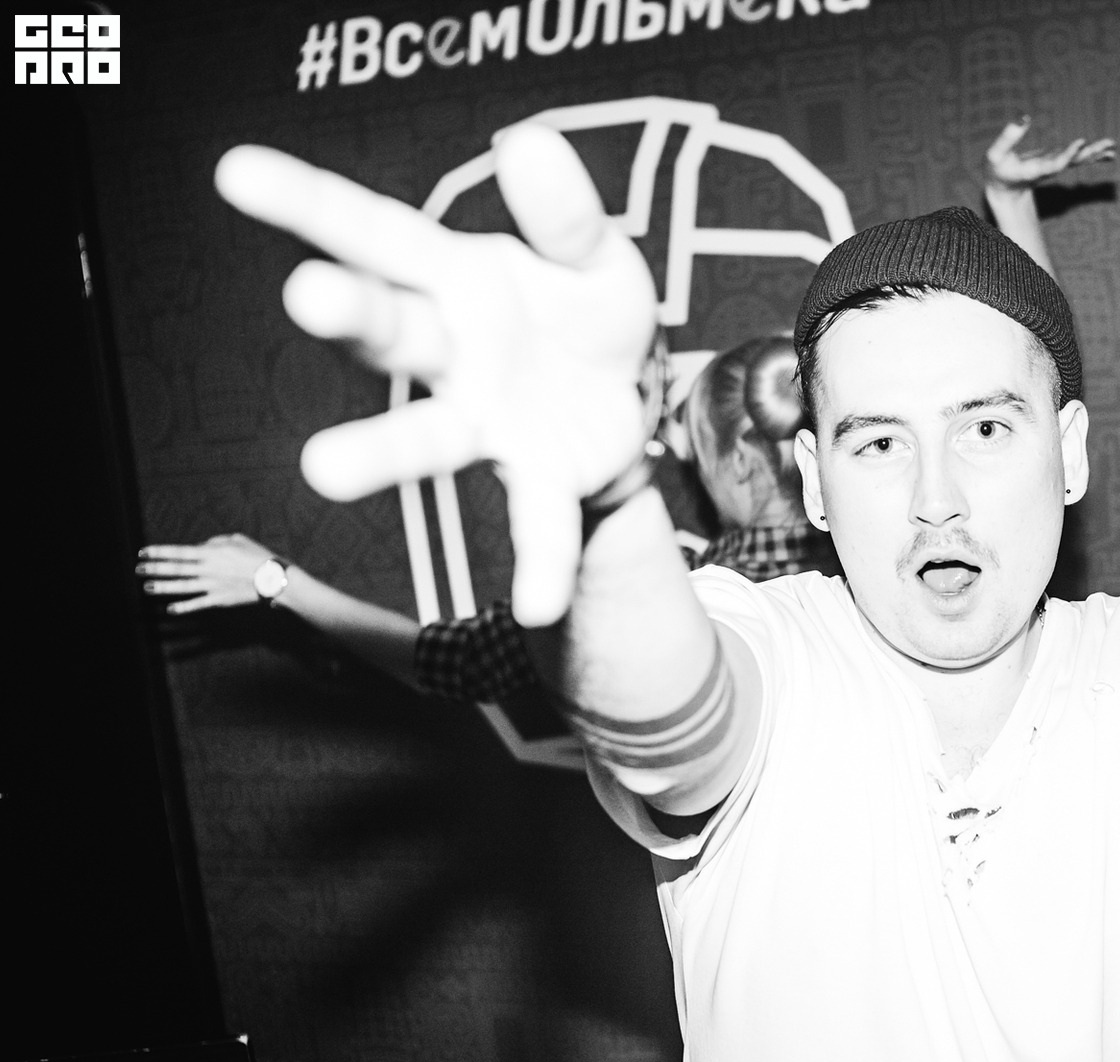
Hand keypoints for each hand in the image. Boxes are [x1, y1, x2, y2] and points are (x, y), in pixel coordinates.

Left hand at [137, 534, 280, 613]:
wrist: (274, 579)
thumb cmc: (258, 556)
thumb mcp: (237, 539)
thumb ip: (215, 542)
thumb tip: (201, 547)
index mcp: (211, 553)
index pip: (179, 552)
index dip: (159, 552)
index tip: (143, 552)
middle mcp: (208, 569)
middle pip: (176, 569)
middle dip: (155, 569)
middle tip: (138, 569)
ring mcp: (212, 586)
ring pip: (182, 587)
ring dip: (163, 587)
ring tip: (146, 587)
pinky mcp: (219, 600)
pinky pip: (197, 604)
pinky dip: (184, 607)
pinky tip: (171, 609)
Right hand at [214, 124, 659, 625]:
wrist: (629, 395)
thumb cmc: (584, 311)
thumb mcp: (593, 255)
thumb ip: (564, 215)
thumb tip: (525, 145)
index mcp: (457, 278)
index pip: (376, 234)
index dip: (309, 205)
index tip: (236, 173)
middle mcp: (454, 352)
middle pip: (391, 331)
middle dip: (350, 315)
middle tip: (306, 297)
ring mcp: (488, 420)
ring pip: (429, 437)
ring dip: (380, 454)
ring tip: (323, 472)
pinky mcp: (542, 476)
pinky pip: (538, 521)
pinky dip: (537, 561)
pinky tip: (538, 604)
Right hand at [984, 117, 1115, 192]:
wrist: (1003, 190)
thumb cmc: (996, 171)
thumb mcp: (995, 155)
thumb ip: (1007, 138)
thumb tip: (1024, 117)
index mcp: (1035, 170)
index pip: (1055, 164)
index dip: (1068, 154)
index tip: (1081, 142)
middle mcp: (1049, 169)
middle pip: (1073, 162)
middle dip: (1090, 154)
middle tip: (1108, 145)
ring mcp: (1055, 166)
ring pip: (1079, 160)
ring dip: (1096, 153)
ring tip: (1112, 147)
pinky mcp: (1057, 162)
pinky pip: (1078, 158)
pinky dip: (1093, 155)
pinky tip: (1110, 153)